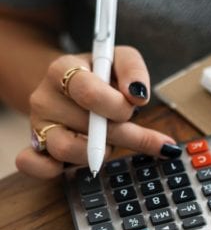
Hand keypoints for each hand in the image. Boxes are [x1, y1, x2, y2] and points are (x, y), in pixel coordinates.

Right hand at [15, 46, 181, 177]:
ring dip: (102, 151)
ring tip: (114, 142)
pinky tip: (85, 162)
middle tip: (156, 141)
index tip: (137, 105)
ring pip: (67, 149)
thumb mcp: (119, 59)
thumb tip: (138, 96)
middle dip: (127, 134)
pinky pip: (36, 166)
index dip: (117, 105)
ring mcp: (38, 125)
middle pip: (87, 126)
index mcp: (62, 70)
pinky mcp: (35, 149)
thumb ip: (133, 69)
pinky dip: (55, 170)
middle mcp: (44, 98)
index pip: (87, 92)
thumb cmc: (101, 74)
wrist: (68, 85)